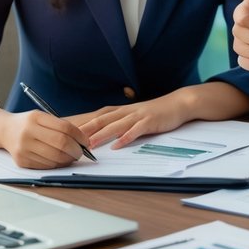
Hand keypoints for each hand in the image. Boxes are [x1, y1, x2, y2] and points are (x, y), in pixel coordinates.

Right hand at [0, 110, 90, 168]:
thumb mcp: (42, 117)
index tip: (86, 141)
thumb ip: (60, 126)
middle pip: (61, 144)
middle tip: (81, 152)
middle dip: (76, 150)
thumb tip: (82, 141)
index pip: (65, 128)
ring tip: (71, 157)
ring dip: (68, 160)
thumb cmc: (28, 124)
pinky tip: (60, 160)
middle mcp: (28, 132)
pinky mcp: (21, 161)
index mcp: (35, 118)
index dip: (79, 136)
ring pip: (55, 158)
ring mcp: (23, 148)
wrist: (4, 131)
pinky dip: (57, 165)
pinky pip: (46, 166)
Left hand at [77, 89, 195, 149]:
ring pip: (116, 125)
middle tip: (71, 138)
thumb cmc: (156, 112)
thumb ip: (120, 123)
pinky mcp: (149, 122)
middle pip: (103, 119)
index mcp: (122, 110)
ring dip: (102, 135)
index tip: (69, 131)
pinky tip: (117, 145)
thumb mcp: (135, 115)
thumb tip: (104, 134)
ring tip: (90, 144)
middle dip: (87, 129)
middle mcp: (127, 111)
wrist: (178, 104)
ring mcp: (138, 116)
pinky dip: (126, 138)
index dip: (84, 123)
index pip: (98, 116)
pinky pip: (135, 131)